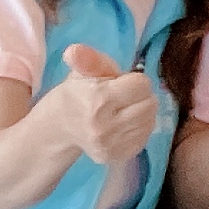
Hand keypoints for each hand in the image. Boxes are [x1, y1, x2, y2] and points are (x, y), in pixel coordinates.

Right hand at [48, 44, 159, 166]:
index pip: (141, 85)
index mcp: (97, 100)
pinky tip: (123, 124)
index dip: (134, 80)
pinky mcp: (115, 158)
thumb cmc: (76, 94)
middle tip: (123, 96)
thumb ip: (88, 59)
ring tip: (123, 109)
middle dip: (140, 96)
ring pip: (150, 121)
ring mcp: (110, 145)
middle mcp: (105, 127)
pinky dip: (139, 128)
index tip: (121, 83)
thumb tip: (73, 51)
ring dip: (142, 112)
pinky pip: (144, 137)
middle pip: (150, 104)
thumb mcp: (82, 72)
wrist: (59, 129)